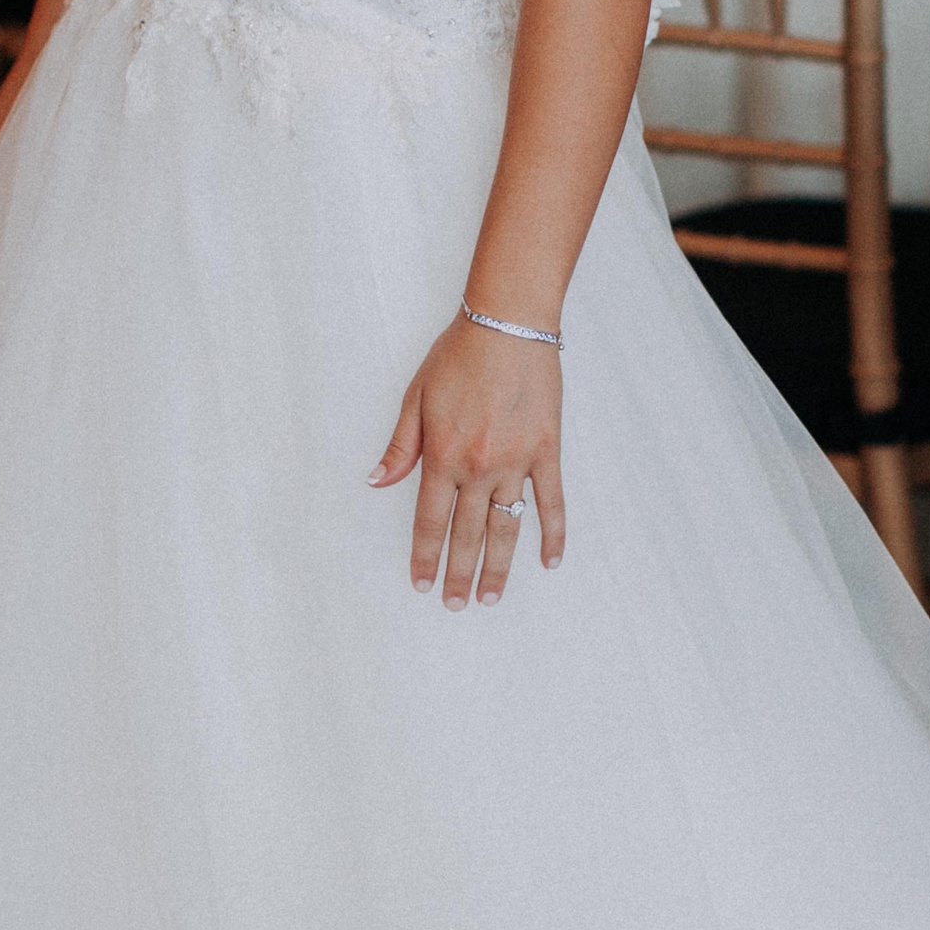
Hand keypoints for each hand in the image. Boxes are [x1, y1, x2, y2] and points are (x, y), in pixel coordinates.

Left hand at [371, 316, 565, 602]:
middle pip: (467, 534)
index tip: (422, 584)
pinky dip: (552, 534)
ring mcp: (515, 462)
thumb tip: (377, 482)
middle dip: (459, 575)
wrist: (508, 324)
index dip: (425, 557)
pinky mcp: (546, 451)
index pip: (430, 521)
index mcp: (442, 456)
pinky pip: (551, 501)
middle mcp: (478, 467)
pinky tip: (549, 560)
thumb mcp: (415, 398)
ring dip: (499, 568)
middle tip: (455, 604)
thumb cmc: (459, 356)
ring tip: (491, 598)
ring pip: (506, 527)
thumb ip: (400, 447)